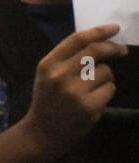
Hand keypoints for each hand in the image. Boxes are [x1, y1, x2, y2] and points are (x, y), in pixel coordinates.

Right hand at [21, 23, 126, 159]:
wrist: (42, 133)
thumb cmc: (47, 101)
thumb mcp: (47, 76)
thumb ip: (67, 59)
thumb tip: (99, 41)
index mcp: (48, 65)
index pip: (78, 40)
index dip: (99, 31)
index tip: (114, 28)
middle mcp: (60, 75)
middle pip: (95, 51)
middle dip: (113, 48)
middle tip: (122, 50)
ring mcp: (75, 92)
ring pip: (106, 72)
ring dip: (105, 78)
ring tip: (92, 89)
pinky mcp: (89, 106)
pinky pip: (110, 89)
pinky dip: (106, 93)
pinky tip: (93, 101)